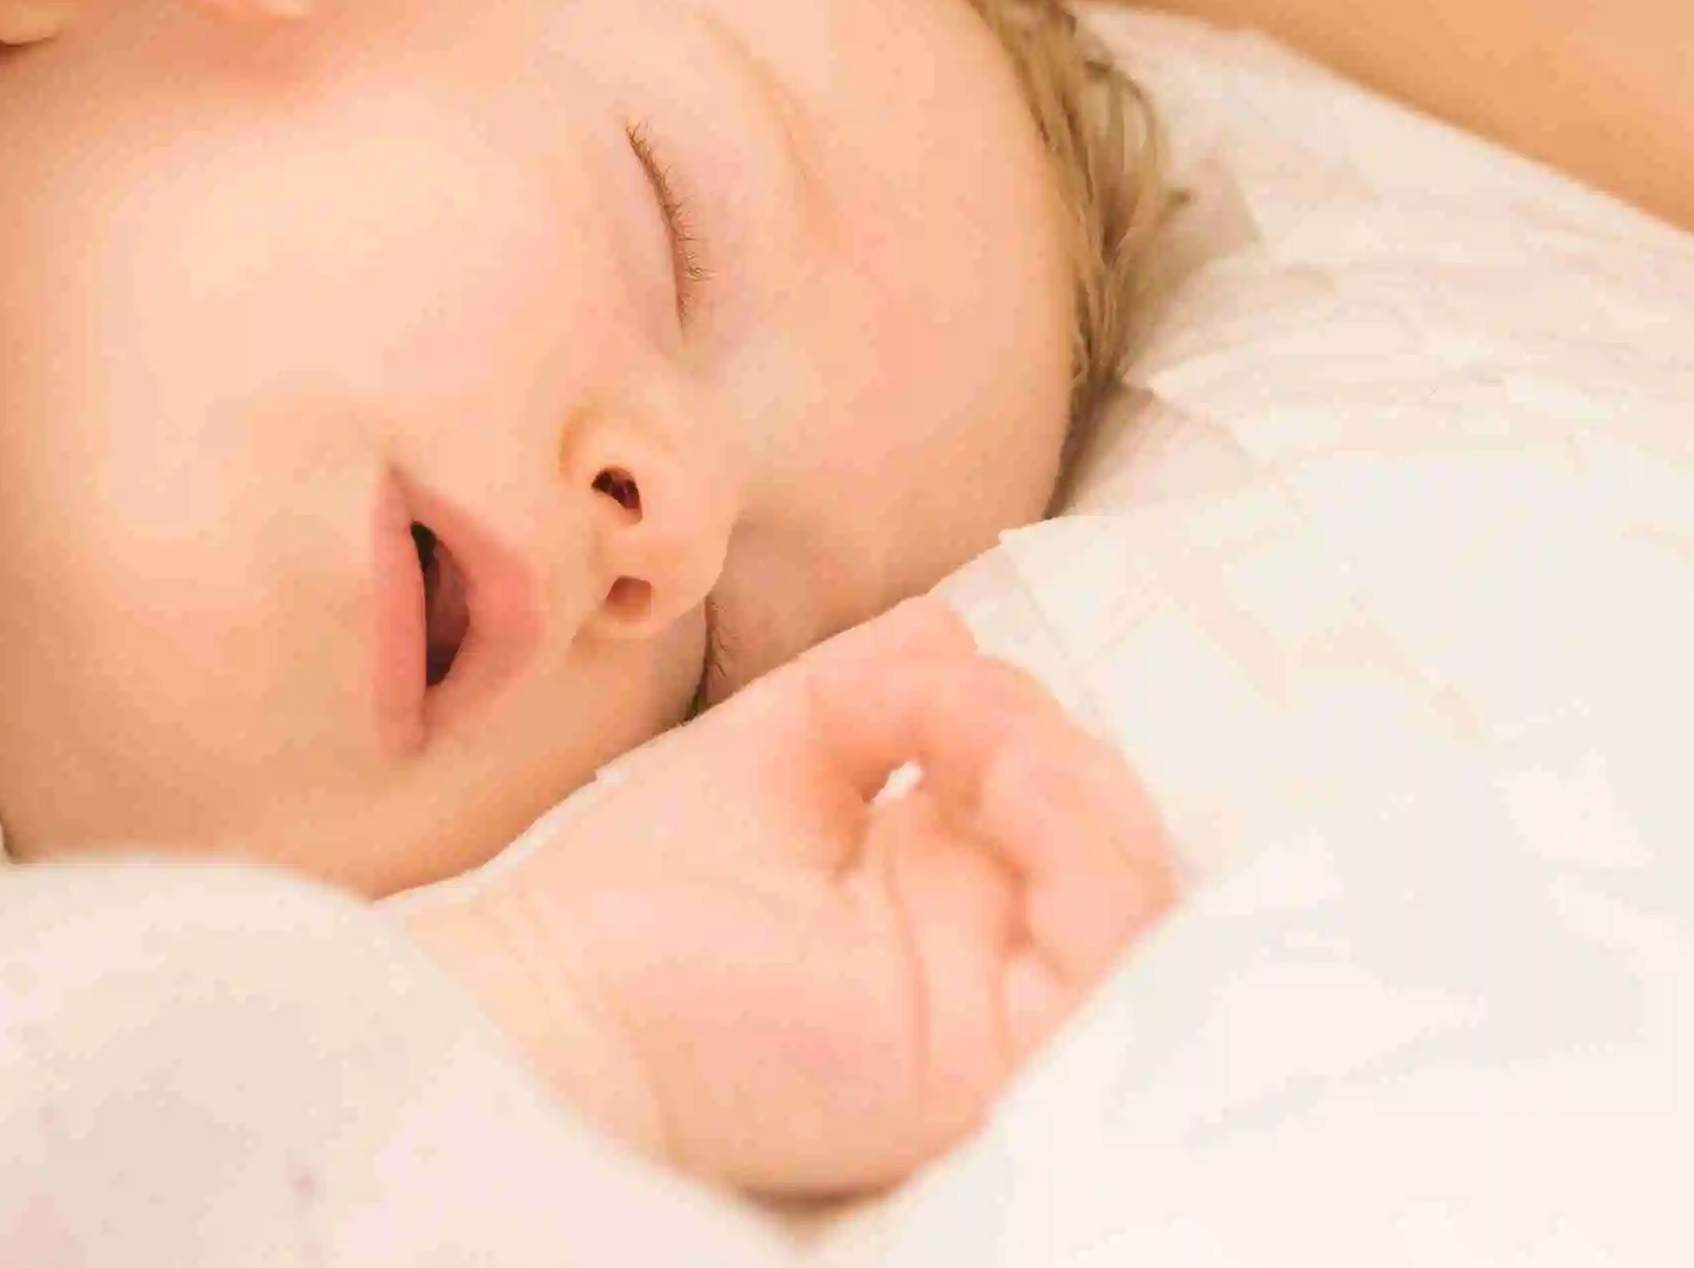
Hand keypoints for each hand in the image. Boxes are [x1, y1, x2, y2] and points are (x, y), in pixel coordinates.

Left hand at [397, 600, 1176, 1202]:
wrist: (557, 1002)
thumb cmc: (638, 899)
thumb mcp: (784, 743)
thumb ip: (881, 682)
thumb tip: (962, 626)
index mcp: (939, 887)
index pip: (1052, 792)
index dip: (1021, 710)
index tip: (936, 664)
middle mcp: (985, 957)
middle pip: (1109, 837)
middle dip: (1052, 735)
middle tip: (958, 694)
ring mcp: (998, 1019)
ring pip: (1136, 897)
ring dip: (1077, 781)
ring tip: (987, 732)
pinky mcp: (993, 1067)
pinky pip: (1109, 961)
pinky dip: (1088, 852)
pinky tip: (1011, 778)